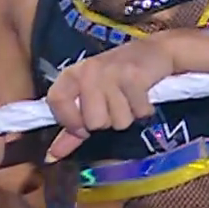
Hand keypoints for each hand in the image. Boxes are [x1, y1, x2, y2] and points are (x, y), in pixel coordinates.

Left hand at [44, 36, 177, 162]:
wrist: (156, 50)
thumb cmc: (119, 75)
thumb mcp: (91, 96)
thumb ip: (71, 128)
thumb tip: (52, 156)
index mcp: (72, 74)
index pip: (56, 101)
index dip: (70, 121)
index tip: (83, 127)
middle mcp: (89, 71)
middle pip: (93, 122)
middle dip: (108, 121)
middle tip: (115, 103)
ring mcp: (112, 73)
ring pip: (117, 121)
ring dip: (128, 116)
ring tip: (130, 98)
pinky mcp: (135, 77)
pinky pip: (138, 112)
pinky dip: (144, 110)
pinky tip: (143, 96)